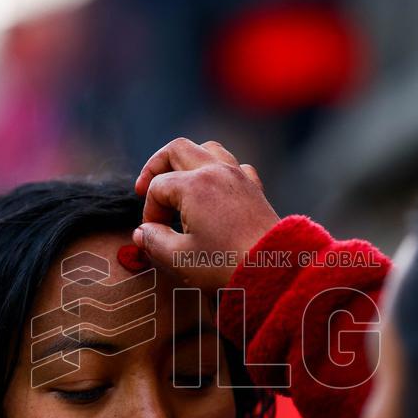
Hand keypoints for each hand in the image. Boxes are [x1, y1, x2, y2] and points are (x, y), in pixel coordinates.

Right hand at [133, 138, 279, 291]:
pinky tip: (214, 190)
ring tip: (177, 181)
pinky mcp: (254, 188)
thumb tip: (141, 232)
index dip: (148, 211)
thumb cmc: (226, 265)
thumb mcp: (180, 259)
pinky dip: (218, 171)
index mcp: (194, 185)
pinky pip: (234, 165)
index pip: (157, 187)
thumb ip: (154, 242)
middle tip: (144, 189)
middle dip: (156, 167)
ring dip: (187, 160)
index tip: (152, 234)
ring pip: (207, 149)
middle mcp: (216, 171)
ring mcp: (238, 176)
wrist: (275, 269)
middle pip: (177, 149)